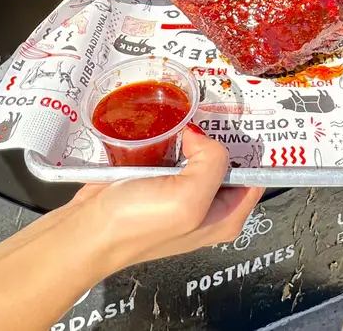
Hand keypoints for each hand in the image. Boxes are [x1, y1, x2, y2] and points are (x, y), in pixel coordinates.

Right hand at [70, 125, 264, 269]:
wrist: (86, 232)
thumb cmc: (135, 225)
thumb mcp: (188, 199)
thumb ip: (211, 164)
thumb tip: (202, 137)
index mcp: (225, 216)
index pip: (256, 175)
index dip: (252, 149)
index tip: (248, 121)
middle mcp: (206, 206)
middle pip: (227, 160)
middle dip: (220, 135)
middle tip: (211, 110)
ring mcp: (179, 192)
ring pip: (197, 151)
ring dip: (192, 132)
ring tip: (185, 111)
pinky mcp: (155, 180)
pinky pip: (171, 151)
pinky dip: (168, 136)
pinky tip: (162, 123)